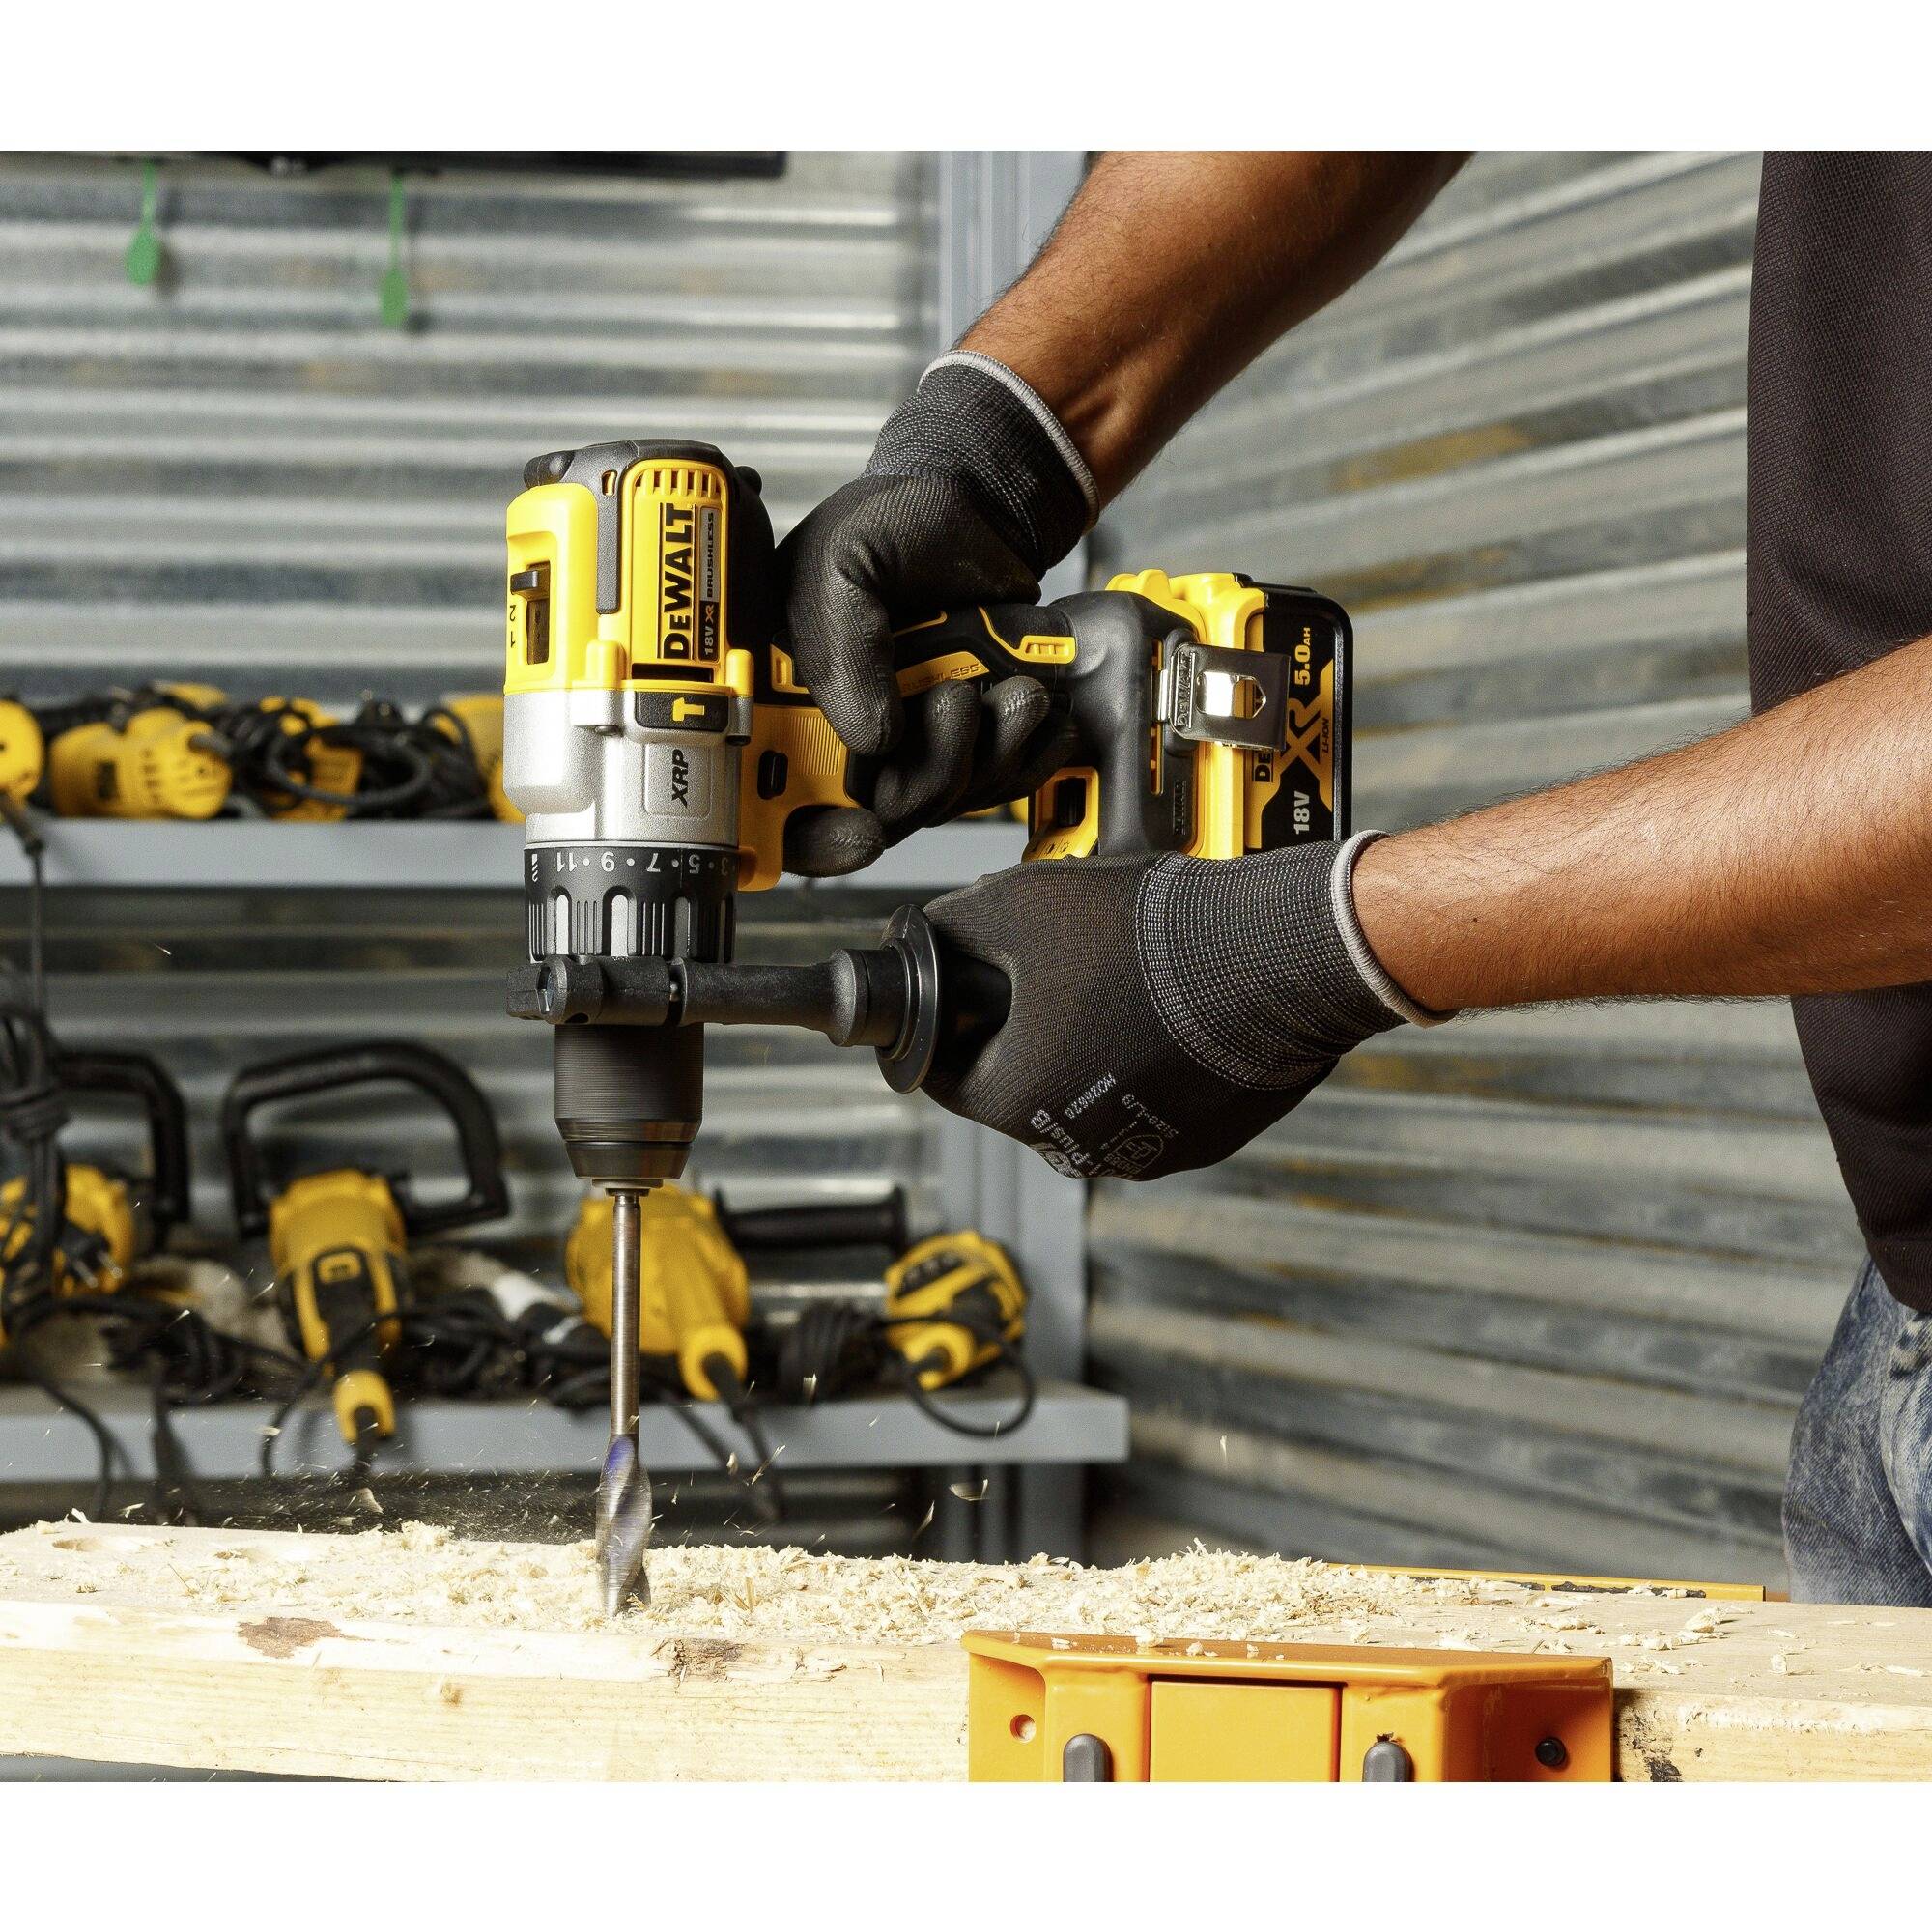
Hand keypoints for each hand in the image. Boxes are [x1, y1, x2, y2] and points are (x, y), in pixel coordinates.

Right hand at [777, 355, 1093, 876]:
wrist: (975, 502)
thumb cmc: (890, 525)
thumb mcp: (843, 566)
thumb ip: (844, 651)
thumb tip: (874, 740)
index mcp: (791, 705)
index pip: (786, 809)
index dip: (819, 838)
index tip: (862, 832)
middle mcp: (851, 735)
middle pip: (885, 816)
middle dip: (931, 780)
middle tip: (955, 703)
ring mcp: (916, 740)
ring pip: (951, 801)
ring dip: (992, 755)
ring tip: (1012, 687)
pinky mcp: (975, 736)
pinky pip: (1001, 782)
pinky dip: (1029, 755)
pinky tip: (1038, 711)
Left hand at [919, 837, 1438, 1179]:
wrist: (1278, 954)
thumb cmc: (1153, 935)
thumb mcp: (1020, 901)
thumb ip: (956, 926)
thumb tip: (929, 935)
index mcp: (1015, 1099)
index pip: (946, 1072)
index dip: (951, 1021)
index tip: (966, 994)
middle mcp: (1076, 1144)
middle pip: (1022, 1086)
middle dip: (1027, 1032)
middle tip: (1057, 974)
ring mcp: (1147, 1150)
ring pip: (1090, 1098)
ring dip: (1093, 1052)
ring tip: (1122, 987)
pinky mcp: (1205, 1141)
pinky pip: (1156, 1106)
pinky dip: (1154, 1069)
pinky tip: (1171, 1015)